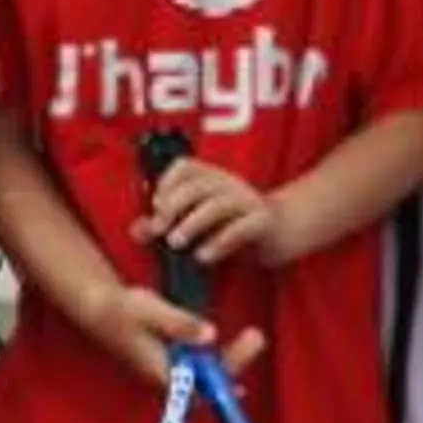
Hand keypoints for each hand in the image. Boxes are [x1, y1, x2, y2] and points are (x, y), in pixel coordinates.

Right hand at [80, 280, 267, 387]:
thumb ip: (180, 324)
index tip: (241, 368)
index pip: (197, 388)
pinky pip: (202, 368)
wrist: (100, 309)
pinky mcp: (173, 361)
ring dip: (231, 359)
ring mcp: (171, 370)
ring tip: (254, 338)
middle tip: (256, 337)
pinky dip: (219, 359)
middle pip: (208, 384)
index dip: (221, 381)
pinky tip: (237, 347)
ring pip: (206, 376)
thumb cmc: (121, 310)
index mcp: (161, 370)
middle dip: (235, 362)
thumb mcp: (150, 310)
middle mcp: (168, 377)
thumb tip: (210, 335)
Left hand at [132, 157, 282, 265]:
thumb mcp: (200, 222)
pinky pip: (242, 228)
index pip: (186, 166)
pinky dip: (220, 242)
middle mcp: (230, 184)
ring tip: (175, 244)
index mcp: (213, 178)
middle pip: (198, 185)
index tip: (155, 206)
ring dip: (192, 223)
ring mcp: (249, 201)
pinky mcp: (264, 222)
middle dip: (174, 206)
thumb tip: (136, 230)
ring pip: (218, 205)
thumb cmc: (234, 224)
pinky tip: (203, 257)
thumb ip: (168, 224)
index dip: (167, 182)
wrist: (286, 230)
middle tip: (159, 230)